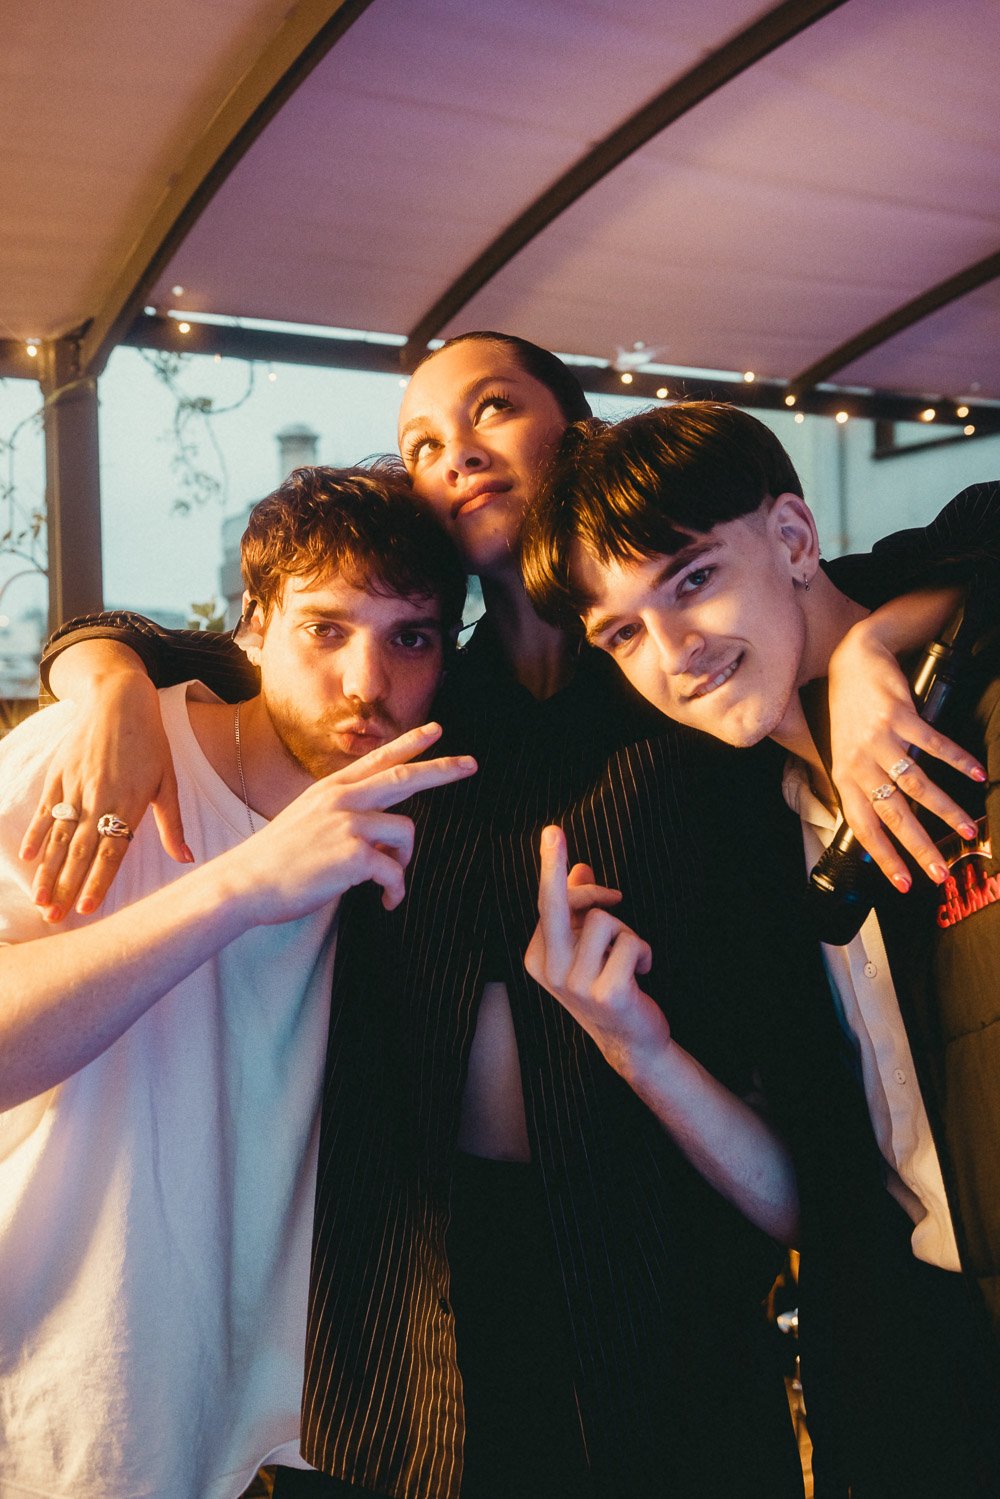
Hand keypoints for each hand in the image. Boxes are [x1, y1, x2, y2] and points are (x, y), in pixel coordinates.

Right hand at [20, 672, 187, 920]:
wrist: (119, 699)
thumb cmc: (151, 743)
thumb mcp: (168, 782)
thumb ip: (172, 824)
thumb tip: (187, 859)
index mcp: (130, 803)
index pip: (111, 851)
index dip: (98, 881)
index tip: (88, 909)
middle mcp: (100, 798)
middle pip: (79, 851)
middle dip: (66, 887)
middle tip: (55, 919)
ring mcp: (75, 786)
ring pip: (58, 836)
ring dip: (47, 870)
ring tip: (40, 900)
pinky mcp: (58, 775)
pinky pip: (44, 810)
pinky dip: (35, 834)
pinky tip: (28, 858)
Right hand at [228, 723, 476, 920]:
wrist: (246, 883)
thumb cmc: (276, 861)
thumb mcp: (308, 822)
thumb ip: (345, 819)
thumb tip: (381, 839)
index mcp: (331, 790)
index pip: (378, 759)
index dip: (410, 743)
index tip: (436, 730)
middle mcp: (342, 799)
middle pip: (404, 776)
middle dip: (442, 769)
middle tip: (471, 764)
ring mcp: (348, 823)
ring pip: (405, 831)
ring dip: (405, 860)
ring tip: (388, 882)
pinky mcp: (353, 853)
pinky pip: (395, 871)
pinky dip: (396, 890)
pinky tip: (387, 901)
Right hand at [524, 825, 670, 1073]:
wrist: (630, 1041)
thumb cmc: (609, 986)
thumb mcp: (589, 949)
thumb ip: (580, 910)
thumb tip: (580, 867)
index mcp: (538, 958)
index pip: (549, 903)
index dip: (569, 878)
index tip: (554, 833)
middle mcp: (550, 972)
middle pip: (553, 905)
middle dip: (552, 865)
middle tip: (552, 829)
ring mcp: (577, 986)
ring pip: (605, 920)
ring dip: (626, 933)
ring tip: (628, 958)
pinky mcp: (609, 994)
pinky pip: (631, 944)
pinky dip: (644, 952)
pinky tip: (642, 973)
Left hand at [828, 620, 983, 888]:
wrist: (854, 662)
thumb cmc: (854, 713)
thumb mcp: (848, 753)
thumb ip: (864, 786)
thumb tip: (883, 826)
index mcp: (846, 776)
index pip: (863, 827)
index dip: (883, 857)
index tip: (904, 883)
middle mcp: (859, 762)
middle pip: (893, 814)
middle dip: (919, 847)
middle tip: (940, 872)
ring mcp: (879, 739)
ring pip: (916, 785)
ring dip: (945, 809)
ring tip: (967, 828)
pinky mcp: (899, 717)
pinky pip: (932, 745)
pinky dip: (957, 760)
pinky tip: (976, 773)